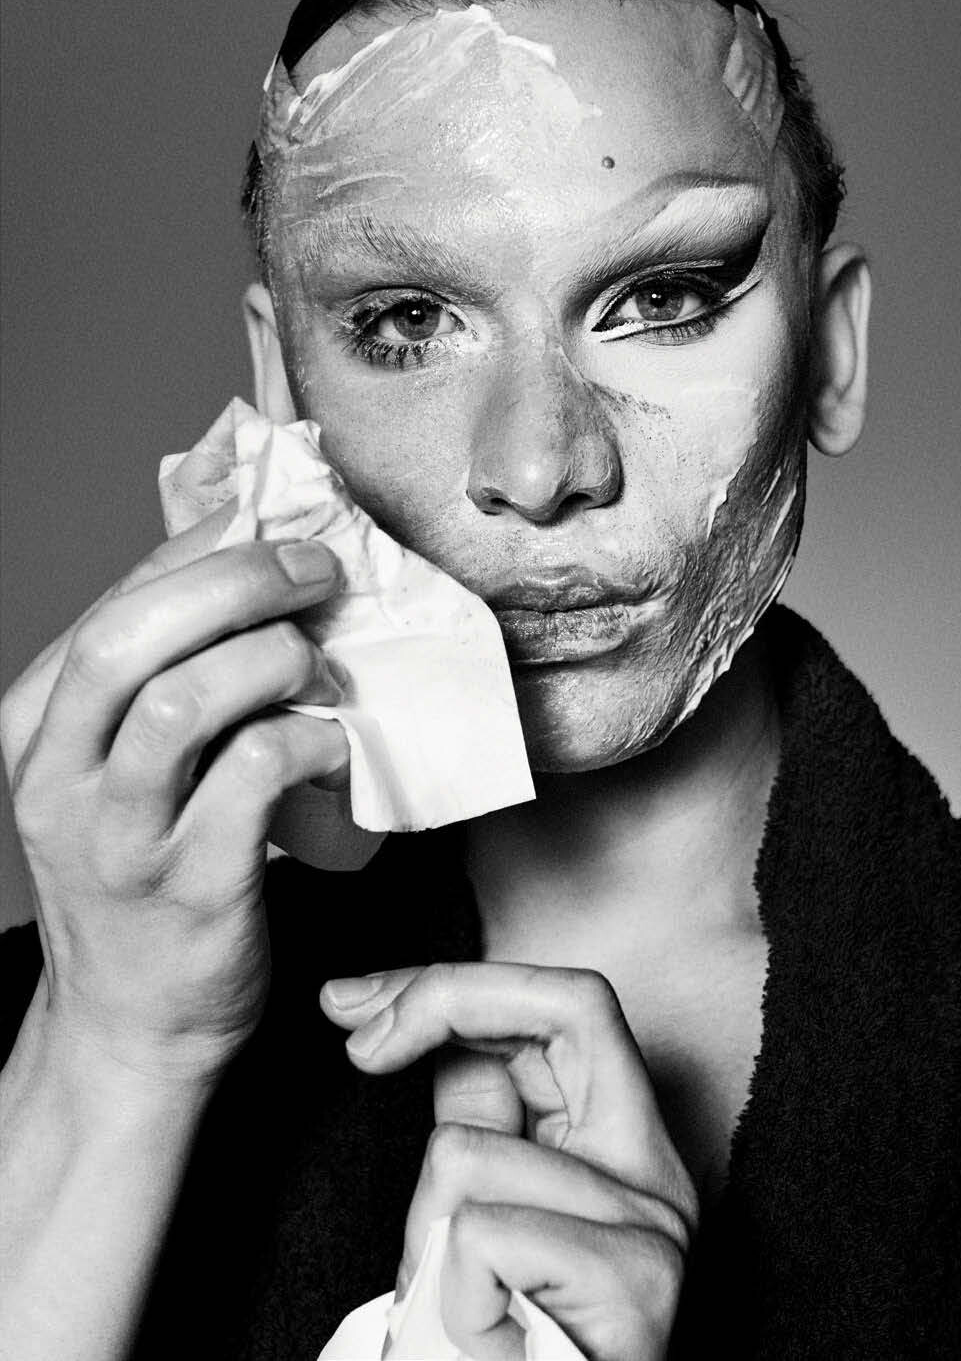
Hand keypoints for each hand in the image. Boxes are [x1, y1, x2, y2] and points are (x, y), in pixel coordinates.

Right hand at [1, 510, 349, 1091]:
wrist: (131, 1025)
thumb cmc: (140, 875)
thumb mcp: (114, 770)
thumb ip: (161, 677)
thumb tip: (244, 560)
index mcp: (37, 727)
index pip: (112, 603)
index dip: (202, 549)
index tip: (275, 528)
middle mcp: (60, 777)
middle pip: (131, 637)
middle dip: (238, 581)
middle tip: (316, 573)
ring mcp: (120, 836)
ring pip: (183, 700)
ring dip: (272, 660)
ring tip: (316, 670)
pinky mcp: (190, 885)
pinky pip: (254, 776)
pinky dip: (308, 739)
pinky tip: (331, 744)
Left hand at [322, 962, 698, 1359]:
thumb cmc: (497, 1348)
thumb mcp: (477, 1212)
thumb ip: (476, 1115)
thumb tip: (418, 1018)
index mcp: (624, 1143)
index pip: (564, 1002)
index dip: (455, 982)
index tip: (356, 1002)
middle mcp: (659, 1173)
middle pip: (565, 1008)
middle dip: (442, 1001)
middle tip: (359, 1040)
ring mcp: (658, 1227)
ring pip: (470, 1153)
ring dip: (425, 1237)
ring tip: (461, 1308)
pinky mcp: (638, 1285)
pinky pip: (481, 1233)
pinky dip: (448, 1290)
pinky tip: (485, 1336)